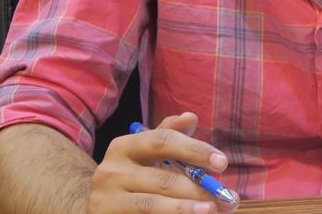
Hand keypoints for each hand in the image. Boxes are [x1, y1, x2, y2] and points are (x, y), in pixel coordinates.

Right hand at [87, 112, 238, 213]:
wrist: (93, 206)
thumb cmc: (131, 175)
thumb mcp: (146, 153)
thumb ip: (169, 135)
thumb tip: (190, 117)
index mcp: (124, 146)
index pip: (163, 142)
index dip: (195, 150)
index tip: (223, 163)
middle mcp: (111, 171)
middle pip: (163, 178)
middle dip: (199, 188)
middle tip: (227, 198)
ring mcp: (106, 200)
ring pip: (153, 204)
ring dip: (187, 209)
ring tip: (212, 210)